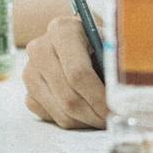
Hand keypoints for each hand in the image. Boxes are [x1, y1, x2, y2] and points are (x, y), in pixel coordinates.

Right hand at [24, 14, 108, 128]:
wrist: (80, 41)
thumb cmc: (100, 42)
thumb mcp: (112, 43)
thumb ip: (117, 64)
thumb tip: (124, 95)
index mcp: (62, 30)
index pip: (78, 73)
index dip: (99, 97)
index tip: (116, 110)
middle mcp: (40, 49)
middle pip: (68, 96)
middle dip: (94, 114)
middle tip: (114, 120)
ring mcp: (30, 72)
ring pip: (61, 112)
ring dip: (86, 121)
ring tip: (104, 117)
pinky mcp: (29, 92)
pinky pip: (52, 117)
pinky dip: (74, 121)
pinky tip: (88, 112)